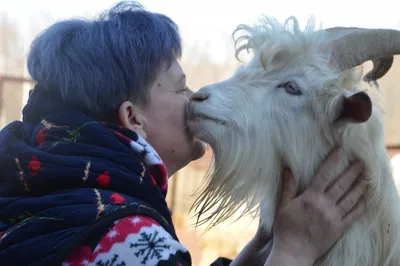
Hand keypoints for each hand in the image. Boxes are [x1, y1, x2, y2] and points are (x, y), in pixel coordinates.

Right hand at [266, 147, 366, 265]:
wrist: (294, 251)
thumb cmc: (286, 228)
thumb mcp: (283, 205)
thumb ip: (288, 186)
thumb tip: (288, 168)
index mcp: (311, 197)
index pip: (324, 174)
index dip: (333, 161)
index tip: (341, 151)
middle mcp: (325, 205)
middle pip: (342, 184)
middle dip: (352, 172)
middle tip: (361, 162)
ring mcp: (334, 217)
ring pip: (351, 198)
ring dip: (359, 186)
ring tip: (366, 177)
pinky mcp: (339, 228)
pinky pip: (353, 215)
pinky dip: (360, 206)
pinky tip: (365, 199)